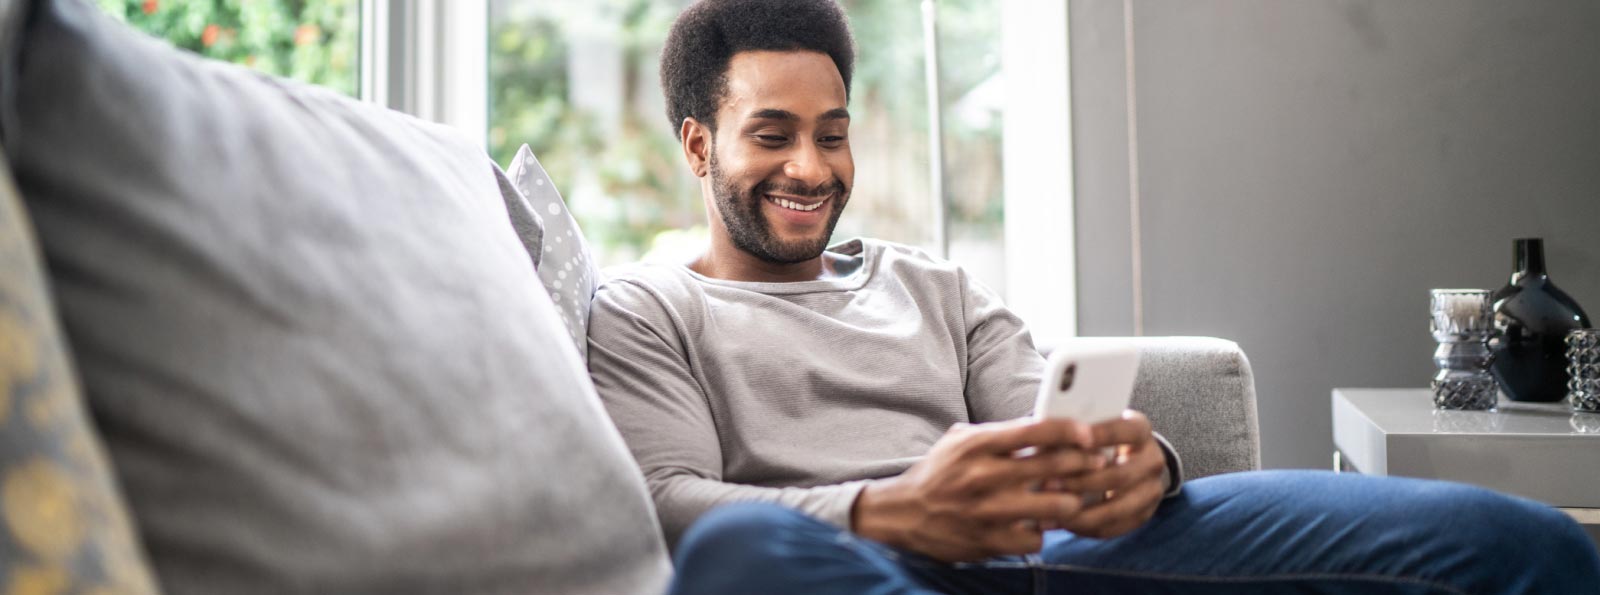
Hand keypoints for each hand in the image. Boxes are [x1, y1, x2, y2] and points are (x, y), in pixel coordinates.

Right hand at [851, 417, 1102, 561]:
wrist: (902, 514)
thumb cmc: (939, 472)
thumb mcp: (961, 440)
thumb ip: (1001, 433)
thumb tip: (1047, 425)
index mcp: (977, 445)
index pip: (1035, 430)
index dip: (1070, 430)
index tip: (1090, 434)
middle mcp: (983, 476)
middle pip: (1053, 465)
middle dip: (1085, 463)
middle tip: (1098, 463)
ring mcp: (987, 511)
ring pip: (1055, 506)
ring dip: (1070, 501)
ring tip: (1071, 498)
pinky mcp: (988, 541)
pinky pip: (1036, 539)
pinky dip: (1041, 533)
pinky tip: (1036, 525)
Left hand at [1050, 410, 1165, 538]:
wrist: (1126, 460)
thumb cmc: (1095, 440)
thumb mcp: (1089, 428)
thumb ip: (1071, 432)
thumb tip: (1044, 437)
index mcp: (1140, 430)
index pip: (1125, 431)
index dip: (1101, 436)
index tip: (1074, 439)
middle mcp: (1153, 460)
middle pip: (1120, 475)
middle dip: (1082, 482)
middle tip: (1048, 485)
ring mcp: (1152, 491)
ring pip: (1118, 508)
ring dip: (1082, 512)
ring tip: (1051, 511)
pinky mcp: (1144, 516)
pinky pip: (1114, 527)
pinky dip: (1086, 527)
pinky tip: (1062, 523)